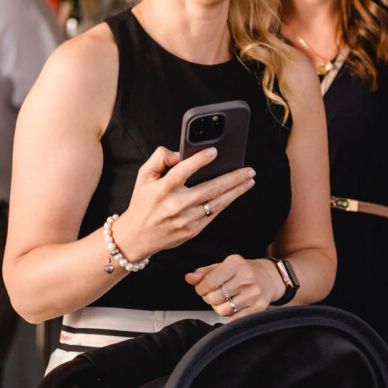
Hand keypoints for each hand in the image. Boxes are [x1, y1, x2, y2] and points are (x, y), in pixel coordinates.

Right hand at [112, 146, 254, 261]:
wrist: (137, 236)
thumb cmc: (142, 203)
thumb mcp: (143, 176)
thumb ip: (159, 158)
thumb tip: (180, 153)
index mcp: (162, 190)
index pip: (182, 171)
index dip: (199, 160)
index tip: (214, 151)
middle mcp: (175, 205)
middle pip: (210, 189)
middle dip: (233, 178)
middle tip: (249, 170)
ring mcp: (186, 220)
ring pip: (217, 203)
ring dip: (236, 191)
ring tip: (249, 180)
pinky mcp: (192, 231)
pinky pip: (214, 214)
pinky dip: (226, 203)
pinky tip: (236, 193)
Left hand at [185, 254, 278, 319]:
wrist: (268, 278)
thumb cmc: (241, 272)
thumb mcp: (223, 267)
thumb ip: (204, 273)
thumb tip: (188, 278)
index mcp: (236, 264)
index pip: (210, 281)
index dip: (200, 288)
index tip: (201, 288)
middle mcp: (247, 278)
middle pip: (214, 297)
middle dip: (208, 298)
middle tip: (213, 294)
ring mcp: (254, 294)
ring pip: (222, 310)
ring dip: (218, 307)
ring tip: (223, 299)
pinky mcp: (258, 308)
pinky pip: (233, 317)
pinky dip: (228, 314)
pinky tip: (233, 304)